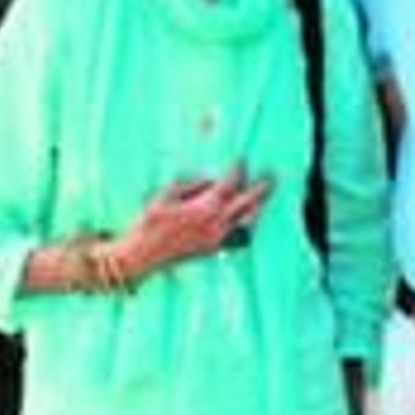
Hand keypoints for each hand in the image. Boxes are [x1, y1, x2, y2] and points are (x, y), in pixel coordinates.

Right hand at [117, 163, 271, 277]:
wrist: (143, 255)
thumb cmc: (150, 222)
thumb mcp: (166, 194)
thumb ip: (191, 185)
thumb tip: (209, 180)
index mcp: (204, 207)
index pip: (230, 184)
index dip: (238, 170)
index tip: (243, 160)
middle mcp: (216, 224)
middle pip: (247, 203)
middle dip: (261, 188)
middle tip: (271, 177)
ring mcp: (217, 239)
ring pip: (247, 222)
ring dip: (257, 208)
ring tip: (262, 198)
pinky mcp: (213, 249)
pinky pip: (238, 235)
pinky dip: (246, 224)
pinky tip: (246, 219)